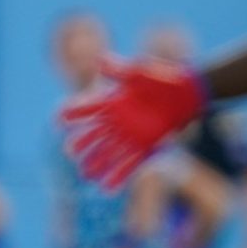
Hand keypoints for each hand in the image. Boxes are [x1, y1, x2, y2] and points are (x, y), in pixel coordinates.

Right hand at [58, 58, 208, 189]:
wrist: (187, 92)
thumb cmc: (163, 78)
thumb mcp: (140, 71)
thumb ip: (119, 69)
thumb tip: (101, 59)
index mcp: (113, 101)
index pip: (88, 108)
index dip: (73, 113)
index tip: (59, 121)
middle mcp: (118, 120)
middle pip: (96, 135)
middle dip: (83, 144)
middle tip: (71, 153)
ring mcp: (132, 135)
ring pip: (110, 152)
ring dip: (98, 163)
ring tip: (86, 175)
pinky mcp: (146, 146)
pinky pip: (130, 163)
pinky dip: (119, 175)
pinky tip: (107, 188)